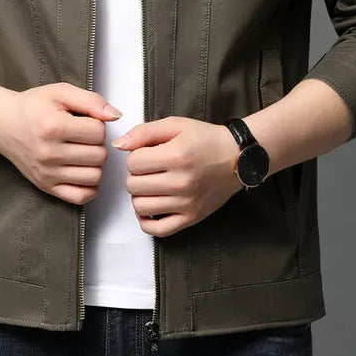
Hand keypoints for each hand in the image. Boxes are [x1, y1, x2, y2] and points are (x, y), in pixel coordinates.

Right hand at [0, 82, 121, 204]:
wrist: (4, 124)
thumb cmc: (33, 106)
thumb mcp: (61, 92)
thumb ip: (91, 101)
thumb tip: (115, 116)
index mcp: (54, 127)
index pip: (98, 132)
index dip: (98, 124)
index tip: (86, 121)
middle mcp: (49, 153)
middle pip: (99, 155)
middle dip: (98, 143)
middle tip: (85, 136)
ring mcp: (47, 173)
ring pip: (94, 176)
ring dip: (95, 164)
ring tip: (84, 151)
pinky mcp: (46, 186)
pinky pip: (80, 196)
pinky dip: (89, 186)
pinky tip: (84, 170)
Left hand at [112, 116, 244, 236]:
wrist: (237, 157)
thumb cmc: (205, 139)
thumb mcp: (176, 125)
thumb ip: (144, 132)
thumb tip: (118, 145)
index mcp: (176, 156)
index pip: (133, 162)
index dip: (135, 156)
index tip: (147, 154)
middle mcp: (181, 182)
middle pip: (133, 185)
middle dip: (136, 175)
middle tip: (149, 169)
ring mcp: (186, 203)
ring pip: (141, 206)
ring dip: (140, 195)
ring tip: (151, 185)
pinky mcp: (191, 218)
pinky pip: (157, 230)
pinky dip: (146, 220)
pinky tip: (151, 207)